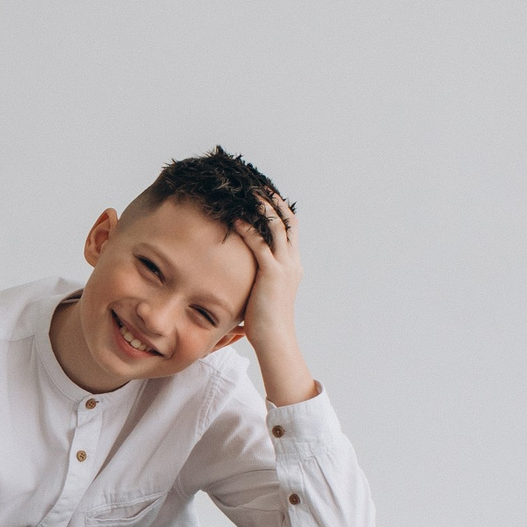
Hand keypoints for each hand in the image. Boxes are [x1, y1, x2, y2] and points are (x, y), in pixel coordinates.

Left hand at [230, 190, 316, 407]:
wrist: (275, 340)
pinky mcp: (272, 274)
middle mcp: (292, 261)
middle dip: (273, 201)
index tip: (266, 195)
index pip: (289, 229)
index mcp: (293, 265)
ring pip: (276, 227)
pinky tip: (233, 220)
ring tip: (246, 194)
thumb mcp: (263, 294)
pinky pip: (259, 244)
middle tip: (257, 186)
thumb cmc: (265, 323)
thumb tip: (241, 273)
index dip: (279, 210)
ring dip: (261, 208)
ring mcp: (285, 266)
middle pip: (286, 221)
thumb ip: (258, 278)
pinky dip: (247, 229)